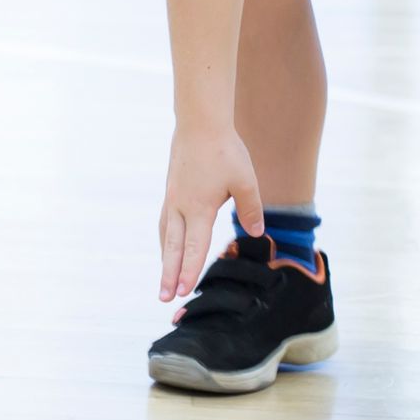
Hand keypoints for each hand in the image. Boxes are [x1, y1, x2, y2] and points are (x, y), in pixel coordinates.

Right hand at [159, 122, 260, 301]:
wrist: (199, 123)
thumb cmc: (225, 151)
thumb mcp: (246, 181)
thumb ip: (251, 209)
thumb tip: (255, 233)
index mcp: (198, 209)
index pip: (192, 248)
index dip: (188, 271)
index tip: (182, 291)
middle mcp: (180, 207)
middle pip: (172, 247)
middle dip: (168, 274)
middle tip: (163, 297)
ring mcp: (172, 198)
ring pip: (165, 235)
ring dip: (164, 258)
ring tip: (164, 277)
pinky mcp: (171, 190)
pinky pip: (164, 221)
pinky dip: (164, 237)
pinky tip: (166, 242)